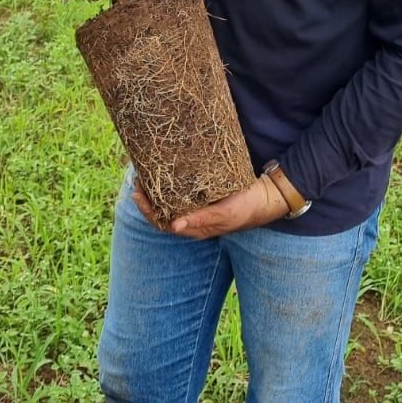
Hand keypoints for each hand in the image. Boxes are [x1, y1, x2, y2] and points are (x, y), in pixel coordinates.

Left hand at [133, 175, 289, 238]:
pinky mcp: (203, 198)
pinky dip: (168, 186)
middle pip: (161, 213)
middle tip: (137, 180)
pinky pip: (180, 194)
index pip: (163, 223)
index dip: (147, 210)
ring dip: (155, 192)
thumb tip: (174, 226)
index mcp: (195, 228)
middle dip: (146, 199)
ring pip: (169, 203)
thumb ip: (201, 219)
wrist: (265, 198)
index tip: (137, 193)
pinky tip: (164, 174)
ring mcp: (197, 209)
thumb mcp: (224, 213)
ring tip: (145, 175)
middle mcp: (192, 220)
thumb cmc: (246, 208)